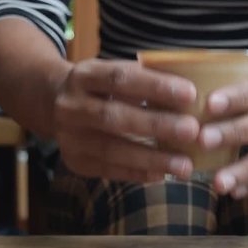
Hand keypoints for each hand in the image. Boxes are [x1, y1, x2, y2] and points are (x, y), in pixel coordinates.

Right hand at [53, 59, 199, 181]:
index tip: (190, 94)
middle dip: (157, 125)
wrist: (53, 103)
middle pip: (116, 116)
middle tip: (193, 131)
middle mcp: (72, 105)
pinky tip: (161, 175)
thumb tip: (193, 92)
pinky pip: (109, 170)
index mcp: (85, 75)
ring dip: (152, 159)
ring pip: (112, 149)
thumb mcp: (114, 73)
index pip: (121, 78)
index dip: (156, 86)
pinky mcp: (75, 161)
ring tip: (184, 166)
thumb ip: (144, 80)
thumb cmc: (102, 87)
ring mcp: (70, 136)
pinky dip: (137, 173)